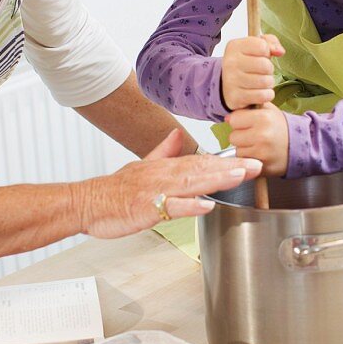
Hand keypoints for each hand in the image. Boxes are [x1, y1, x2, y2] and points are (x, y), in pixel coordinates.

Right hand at [83, 129, 262, 237]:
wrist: (87, 202)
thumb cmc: (113, 190)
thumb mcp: (140, 164)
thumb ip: (162, 151)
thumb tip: (177, 135)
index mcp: (163, 167)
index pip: (200, 160)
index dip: (225, 160)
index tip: (248, 160)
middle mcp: (162, 175)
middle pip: (201, 168)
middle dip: (230, 167)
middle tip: (256, 164)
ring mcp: (155, 191)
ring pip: (190, 182)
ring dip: (216, 178)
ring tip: (239, 176)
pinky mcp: (145, 208)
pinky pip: (170, 207)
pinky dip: (189, 206)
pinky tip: (206, 205)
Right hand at [221, 34, 284, 109]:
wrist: (227, 85)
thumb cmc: (246, 63)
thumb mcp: (255, 47)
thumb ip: (270, 42)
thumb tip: (280, 51)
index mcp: (234, 47)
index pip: (262, 46)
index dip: (267, 52)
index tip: (261, 56)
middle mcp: (230, 62)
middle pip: (266, 65)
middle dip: (269, 70)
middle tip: (262, 72)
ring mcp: (231, 81)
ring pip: (266, 81)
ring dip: (268, 83)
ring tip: (260, 82)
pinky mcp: (235, 97)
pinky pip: (263, 96)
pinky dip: (266, 95)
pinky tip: (259, 92)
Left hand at [226, 103, 289, 175]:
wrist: (301, 146)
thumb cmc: (281, 128)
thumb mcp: (269, 110)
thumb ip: (249, 107)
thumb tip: (228, 117)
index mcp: (263, 118)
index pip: (233, 119)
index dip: (238, 121)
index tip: (246, 123)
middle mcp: (262, 135)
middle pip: (233, 137)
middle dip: (240, 136)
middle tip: (253, 135)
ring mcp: (262, 152)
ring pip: (237, 150)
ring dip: (244, 149)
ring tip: (257, 145)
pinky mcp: (262, 166)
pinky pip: (245, 162)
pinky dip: (249, 159)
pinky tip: (259, 154)